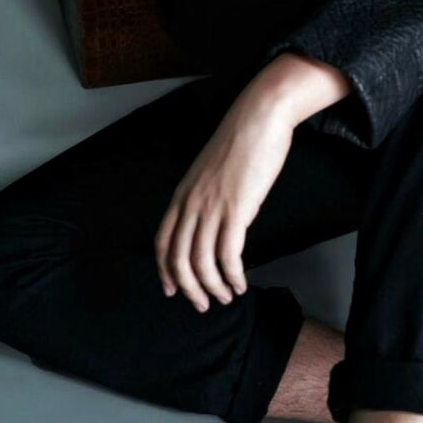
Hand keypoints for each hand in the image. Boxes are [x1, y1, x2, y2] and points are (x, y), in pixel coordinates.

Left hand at [154, 74, 296, 310]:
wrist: (259, 118)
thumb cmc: (240, 140)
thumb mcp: (210, 168)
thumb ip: (204, 193)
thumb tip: (209, 217)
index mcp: (183, 193)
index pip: (163, 241)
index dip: (165, 270)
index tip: (172, 289)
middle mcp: (191, 203)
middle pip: (179, 259)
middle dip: (189, 289)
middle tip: (203, 304)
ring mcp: (212, 207)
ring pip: (202, 263)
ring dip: (213, 287)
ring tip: (226, 296)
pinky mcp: (237, 210)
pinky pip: (229, 256)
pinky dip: (233, 276)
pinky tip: (241, 283)